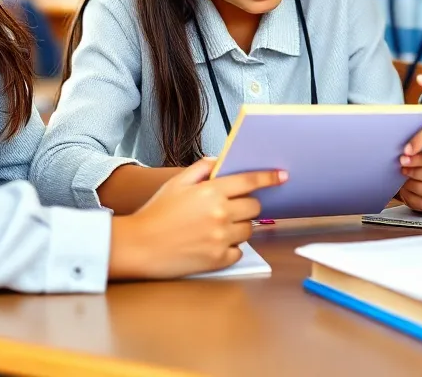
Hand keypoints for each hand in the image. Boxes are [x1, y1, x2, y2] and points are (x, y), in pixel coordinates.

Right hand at [109, 158, 286, 279]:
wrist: (139, 246)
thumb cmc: (156, 213)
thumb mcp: (176, 183)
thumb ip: (201, 169)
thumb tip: (220, 162)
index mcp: (211, 192)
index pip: (249, 181)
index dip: (268, 177)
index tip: (282, 176)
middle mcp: (220, 214)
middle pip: (253, 207)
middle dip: (245, 205)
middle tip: (229, 208)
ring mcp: (221, 238)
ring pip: (249, 229)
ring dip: (239, 226)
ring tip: (216, 227)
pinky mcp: (219, 260)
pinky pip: (239, 251)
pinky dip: (230, 247)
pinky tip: (212, 243)